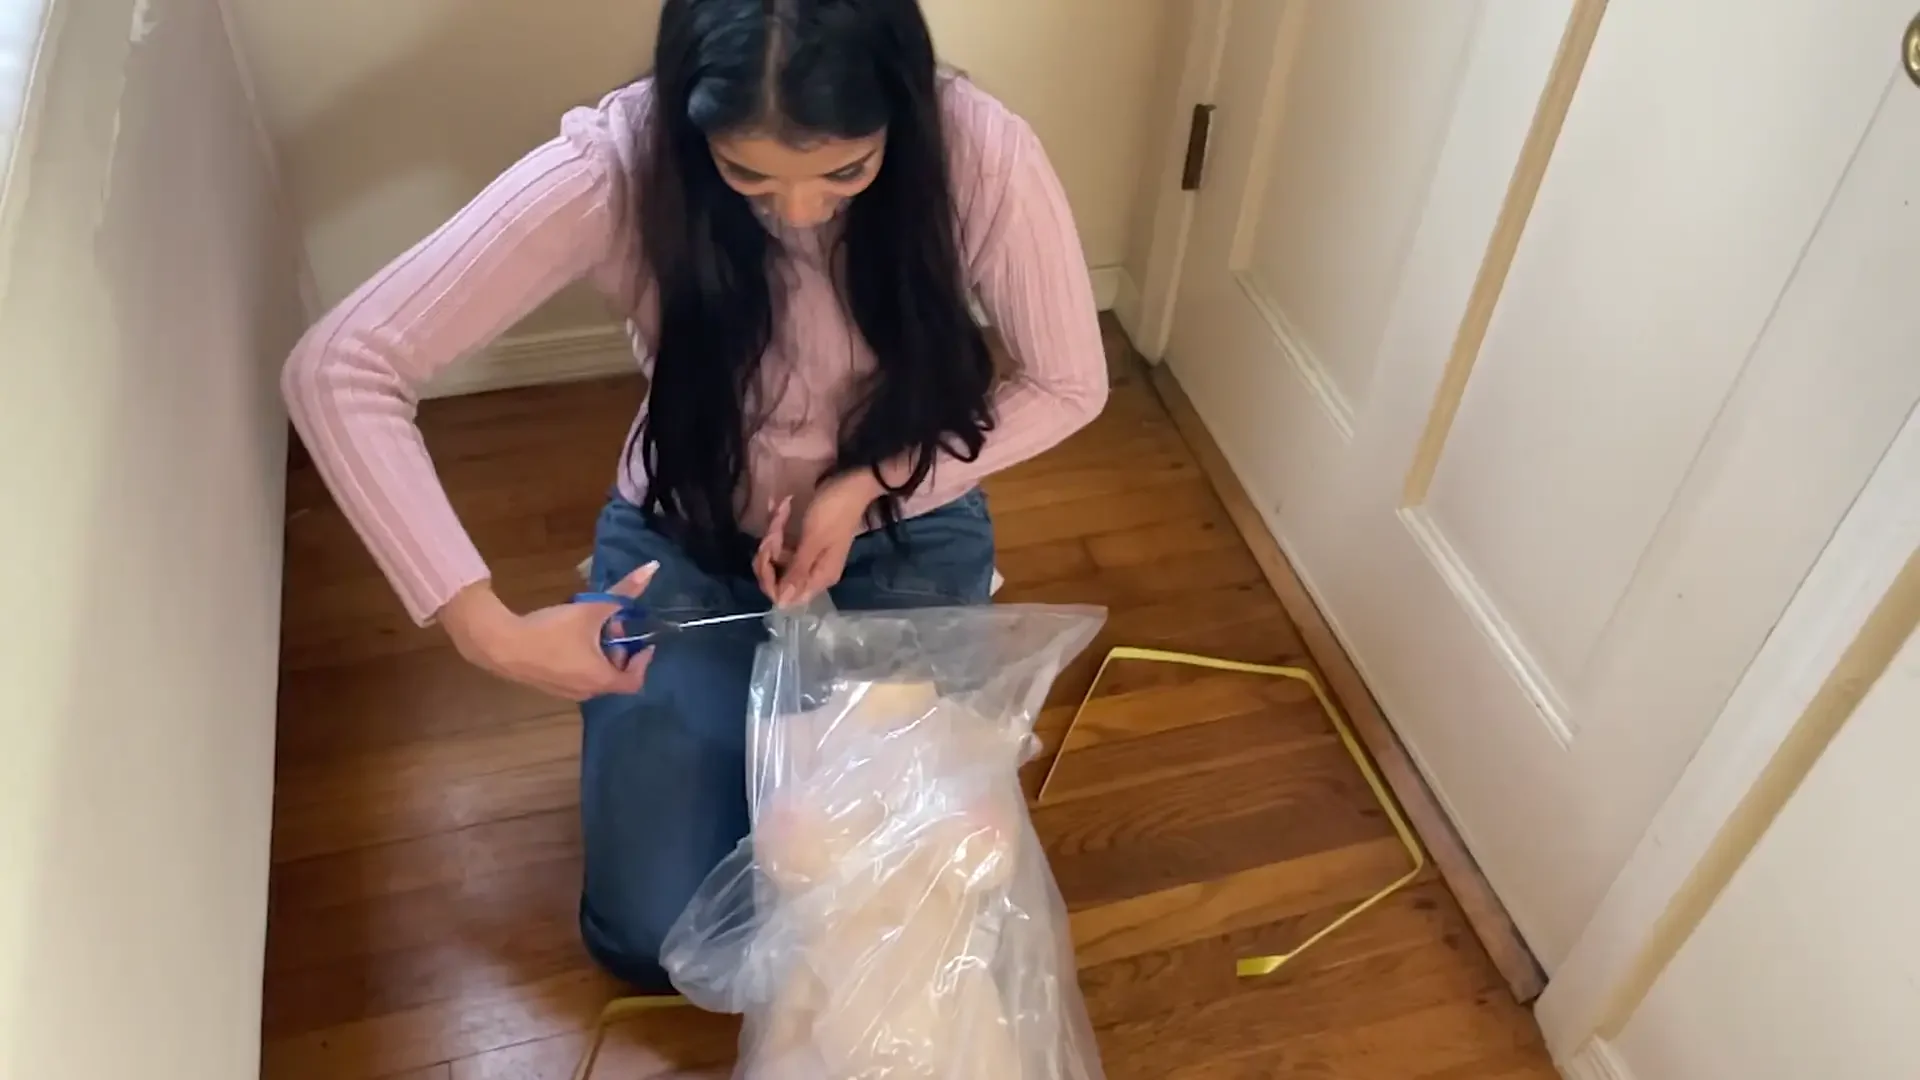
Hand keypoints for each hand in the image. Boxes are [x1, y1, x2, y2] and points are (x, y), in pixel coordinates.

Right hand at [439, 564, 657, 701]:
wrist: (501, 644)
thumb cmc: (552, 631)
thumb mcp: (592, 608)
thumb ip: (623, 591)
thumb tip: (652, 569)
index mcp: (601, 679)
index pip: (634, 680)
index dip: (643, 661)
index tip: (643, 642)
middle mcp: (586, 691)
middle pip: (614, 674)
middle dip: (618, 648)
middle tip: (612, 622)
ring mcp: (565, 691)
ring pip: (594, 673)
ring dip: (600, 652)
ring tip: (589, 625)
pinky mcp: (548, 685)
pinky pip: (576, 674)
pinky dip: (582, 658)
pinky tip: (568, 634)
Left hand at [755, 472, 881, 606]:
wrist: (851, 485)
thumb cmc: (833, 512)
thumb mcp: (812, 542)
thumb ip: (796, 573)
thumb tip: (781, 605)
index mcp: (818, 578)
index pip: (784, 595)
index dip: (768, 578)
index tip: (766, 552)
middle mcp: (813, 572)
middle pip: (777, 576)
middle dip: (769, 552)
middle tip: (774, 529)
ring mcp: (808, 557)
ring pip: (777, 557)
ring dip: (774, 533)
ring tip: (781, 510)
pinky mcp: (805, 543)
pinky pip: (783, 543)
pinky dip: (779, 526)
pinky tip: (780, 507)